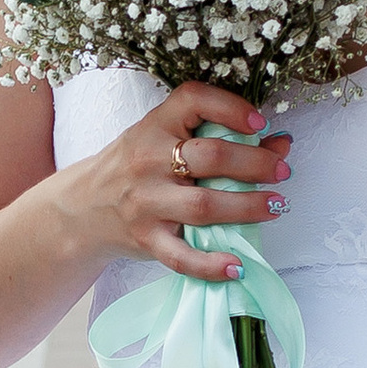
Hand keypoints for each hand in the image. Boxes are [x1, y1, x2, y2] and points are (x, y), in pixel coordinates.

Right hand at [53, 79, 289, 282]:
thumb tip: (280, 142)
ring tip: (275, 206)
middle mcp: (148, 160)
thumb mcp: (166, 139)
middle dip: (255, 164)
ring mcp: (146, 202)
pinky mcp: (146, 239)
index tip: (260, 123)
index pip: (194, 101)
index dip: (232, 108)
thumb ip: (220, 136)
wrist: (84, 207)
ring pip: (204, 205)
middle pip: (211, 157)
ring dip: (247, 207)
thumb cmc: (136, 167)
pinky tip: (237, 266)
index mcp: (155, 125)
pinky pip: (181, 257)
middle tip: (281, 171)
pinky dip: (211, 265)